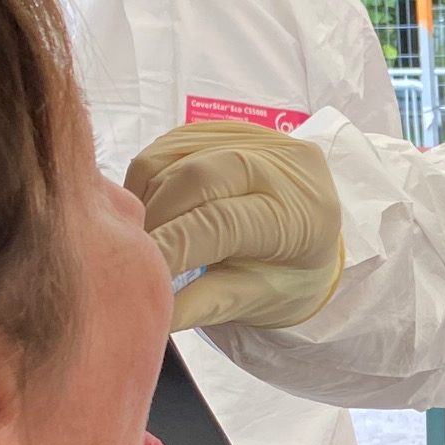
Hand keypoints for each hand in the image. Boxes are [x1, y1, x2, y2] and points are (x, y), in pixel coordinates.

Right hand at [125, 122, 344, 331]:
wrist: (311, 232)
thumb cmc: (286, 276)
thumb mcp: (255, 299)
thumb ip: (202, 303)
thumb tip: (150, 316)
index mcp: (299, 213)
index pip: (221, 222)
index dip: (170, 246)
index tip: (134, 273)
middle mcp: (281, 164)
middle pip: (195, 178)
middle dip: (155, 220)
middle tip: (134, 257)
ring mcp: (253, 138)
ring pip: (173, 160)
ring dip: (147, 202)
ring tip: (146, 239)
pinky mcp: (223, 128)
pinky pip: (166, 148)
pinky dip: (148, 183)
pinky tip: (154, 212)